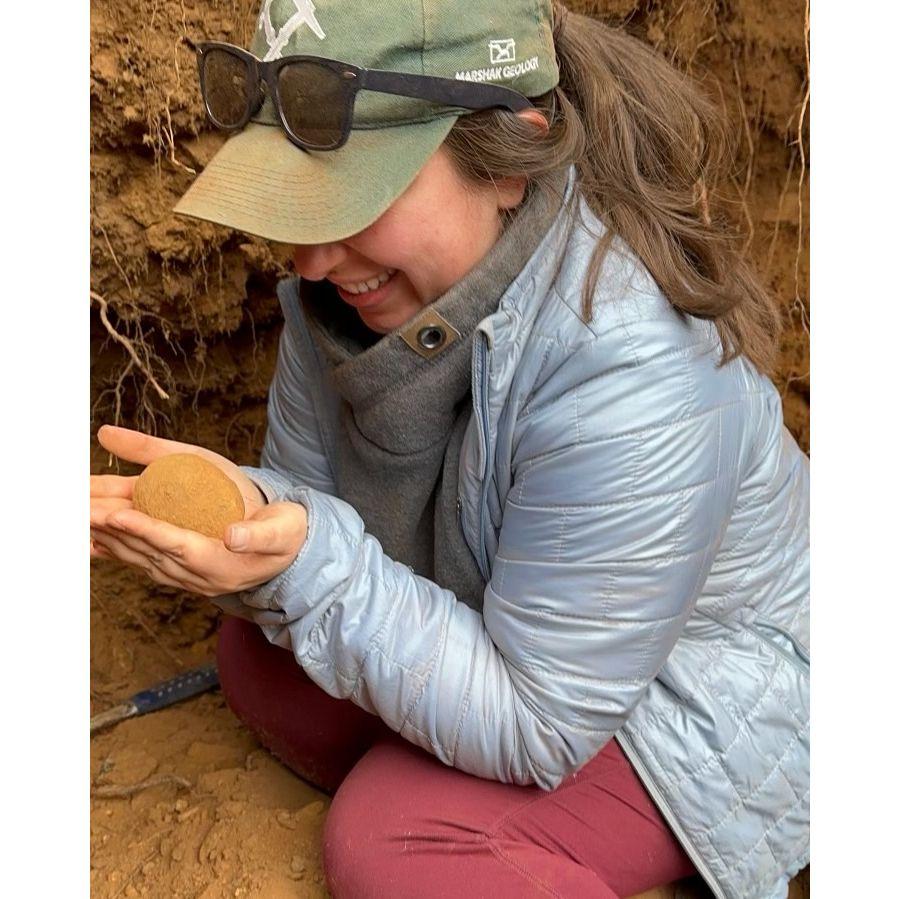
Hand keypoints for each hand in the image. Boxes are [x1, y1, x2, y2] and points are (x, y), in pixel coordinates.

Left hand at [90, 425, 307, 595]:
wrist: (291, 557)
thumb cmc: (287, 535)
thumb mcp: (282, 530)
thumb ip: (258, 534)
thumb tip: (232, 536)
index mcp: (221, 562)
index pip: (176, 543)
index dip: (145, 530)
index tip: (117, 516)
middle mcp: (198, 575)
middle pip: (147, 551)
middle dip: (111, 531)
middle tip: (78, 509)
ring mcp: (188, 577)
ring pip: (139, 557)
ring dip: (107, 539)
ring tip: (76, 519)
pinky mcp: (182, 572)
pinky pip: (143, 562)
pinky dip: (117, 551)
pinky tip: (95, 542)